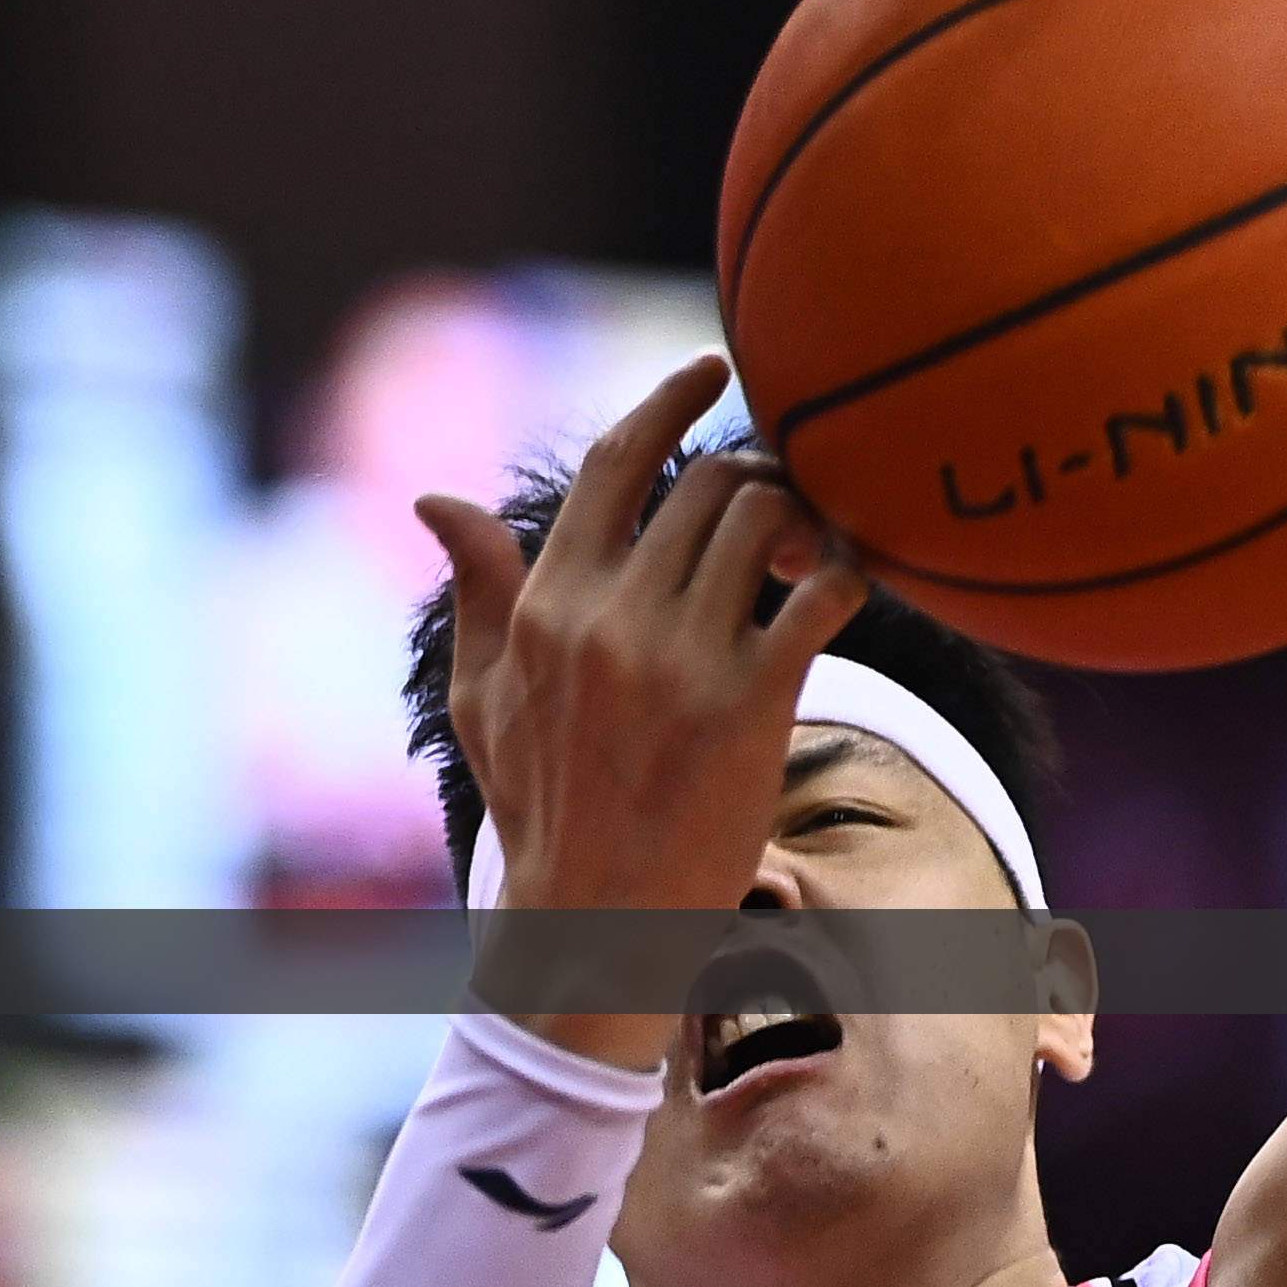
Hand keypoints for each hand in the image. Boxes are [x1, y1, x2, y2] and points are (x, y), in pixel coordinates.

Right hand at [415, 361, 865, 1053]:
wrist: (598, 919)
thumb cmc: (543, 809)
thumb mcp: (485, 697)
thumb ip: (476, 592)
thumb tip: (434, 500)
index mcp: (549, 602)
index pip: (613, 463)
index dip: (668, 401)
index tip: (710, 367)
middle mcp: (612, 616)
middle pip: (706, 482)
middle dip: (754, 476)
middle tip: (780, 505)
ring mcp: (682, 657)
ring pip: (765, 520)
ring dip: (802, 519)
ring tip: (804, 554)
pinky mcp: (752, 703)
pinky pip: (824, 595)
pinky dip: (852, 571)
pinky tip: (851, 584)